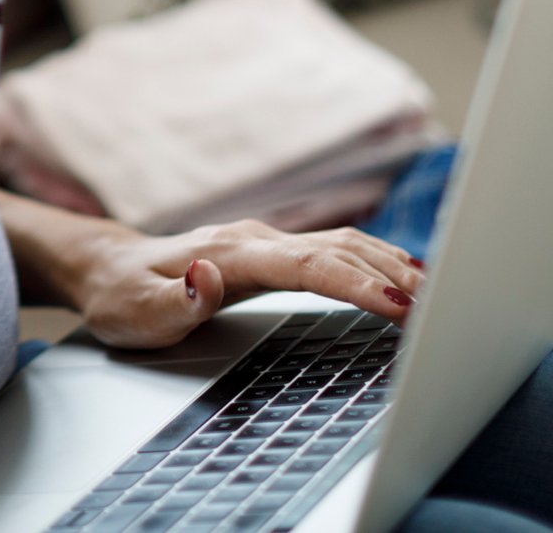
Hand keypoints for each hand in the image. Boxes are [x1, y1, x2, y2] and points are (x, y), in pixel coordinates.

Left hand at [71, 220, 425, 349]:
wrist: (105, 267)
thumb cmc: (122, 296)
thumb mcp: (135, 311)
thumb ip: (175, 301)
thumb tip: (208, 276)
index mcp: (231, 254)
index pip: (309, 265)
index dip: (357, 285)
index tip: (399, 306)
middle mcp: (256, 240)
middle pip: (341, 250)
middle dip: (395, 277)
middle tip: (446, 311)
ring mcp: (267, 242)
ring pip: (346, 244)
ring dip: (394, 266)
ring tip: (442, 296)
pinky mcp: (273, 252)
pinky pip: (337, 249)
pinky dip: (377, 261)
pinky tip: (404, 278)